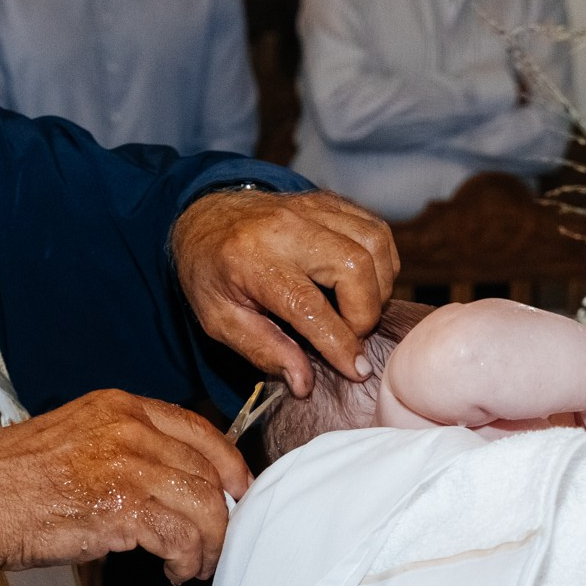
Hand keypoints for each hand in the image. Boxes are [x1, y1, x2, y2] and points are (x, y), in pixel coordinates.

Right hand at [0, 389, 250, 583]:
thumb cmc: (10, 480)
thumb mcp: (74, 437)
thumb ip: (124, 446)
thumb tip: (169, 479)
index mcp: (118, 406)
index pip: (199, 428)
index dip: (229, 463)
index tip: (239, 489)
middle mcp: (129, 429)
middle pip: (207, 470)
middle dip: (222, 513)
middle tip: (218, 541)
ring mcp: (127, 467)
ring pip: (203, 506)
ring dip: (209, 543)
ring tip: (195, 565)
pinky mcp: (122, 509)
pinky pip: (182, 538)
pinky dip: (187, 561)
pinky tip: (175, 572)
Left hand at [170, 190, 397, 397]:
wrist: (204, 218)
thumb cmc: (211, 273)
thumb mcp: (220, 321)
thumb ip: (263, 350)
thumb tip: (305, 384)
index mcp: (250, 260)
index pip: (308, 305)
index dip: (340, 343)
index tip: (357, 371)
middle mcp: (284, 228)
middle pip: (352, 265)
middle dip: (365, 312)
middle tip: (352, 335)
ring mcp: (310, 209)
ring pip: (373, 243)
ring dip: (379, 286)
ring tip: (358, 310)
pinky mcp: (329, 201)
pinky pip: (375, 228)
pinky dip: (381, 261)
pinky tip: (364, 284)